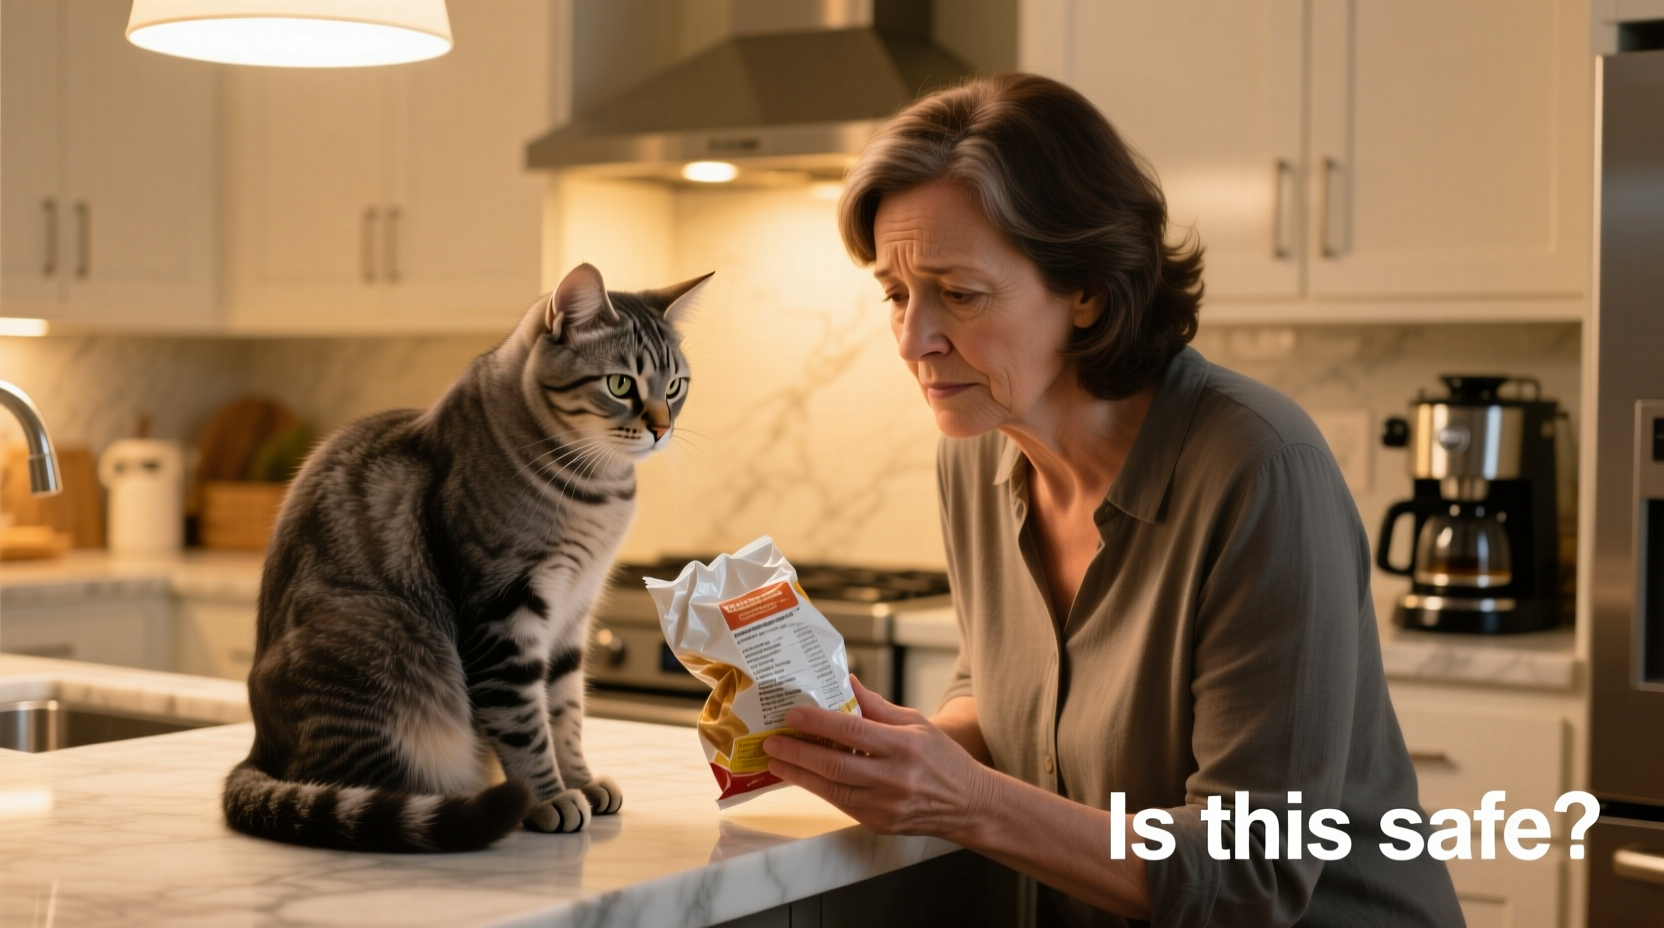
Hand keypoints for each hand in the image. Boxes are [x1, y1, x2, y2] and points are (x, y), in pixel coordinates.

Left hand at [762, 676, 990, 838]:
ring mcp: (886, 805)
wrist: (968, 804)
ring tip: (777, 761)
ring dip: (800, 775)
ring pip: (833, 790)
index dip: (819, 723)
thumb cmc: (942, 758)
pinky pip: (842, 805)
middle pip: (836, 765)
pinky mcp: (879, 823)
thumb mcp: (915, 722)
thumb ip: (877, 705)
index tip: (792, 715)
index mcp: (905, 746)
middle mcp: (894, 778)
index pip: (854, 731)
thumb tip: (846, 682)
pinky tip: (804, 776)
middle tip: (772, 741)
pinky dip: (820, 789)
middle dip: (798, 753)